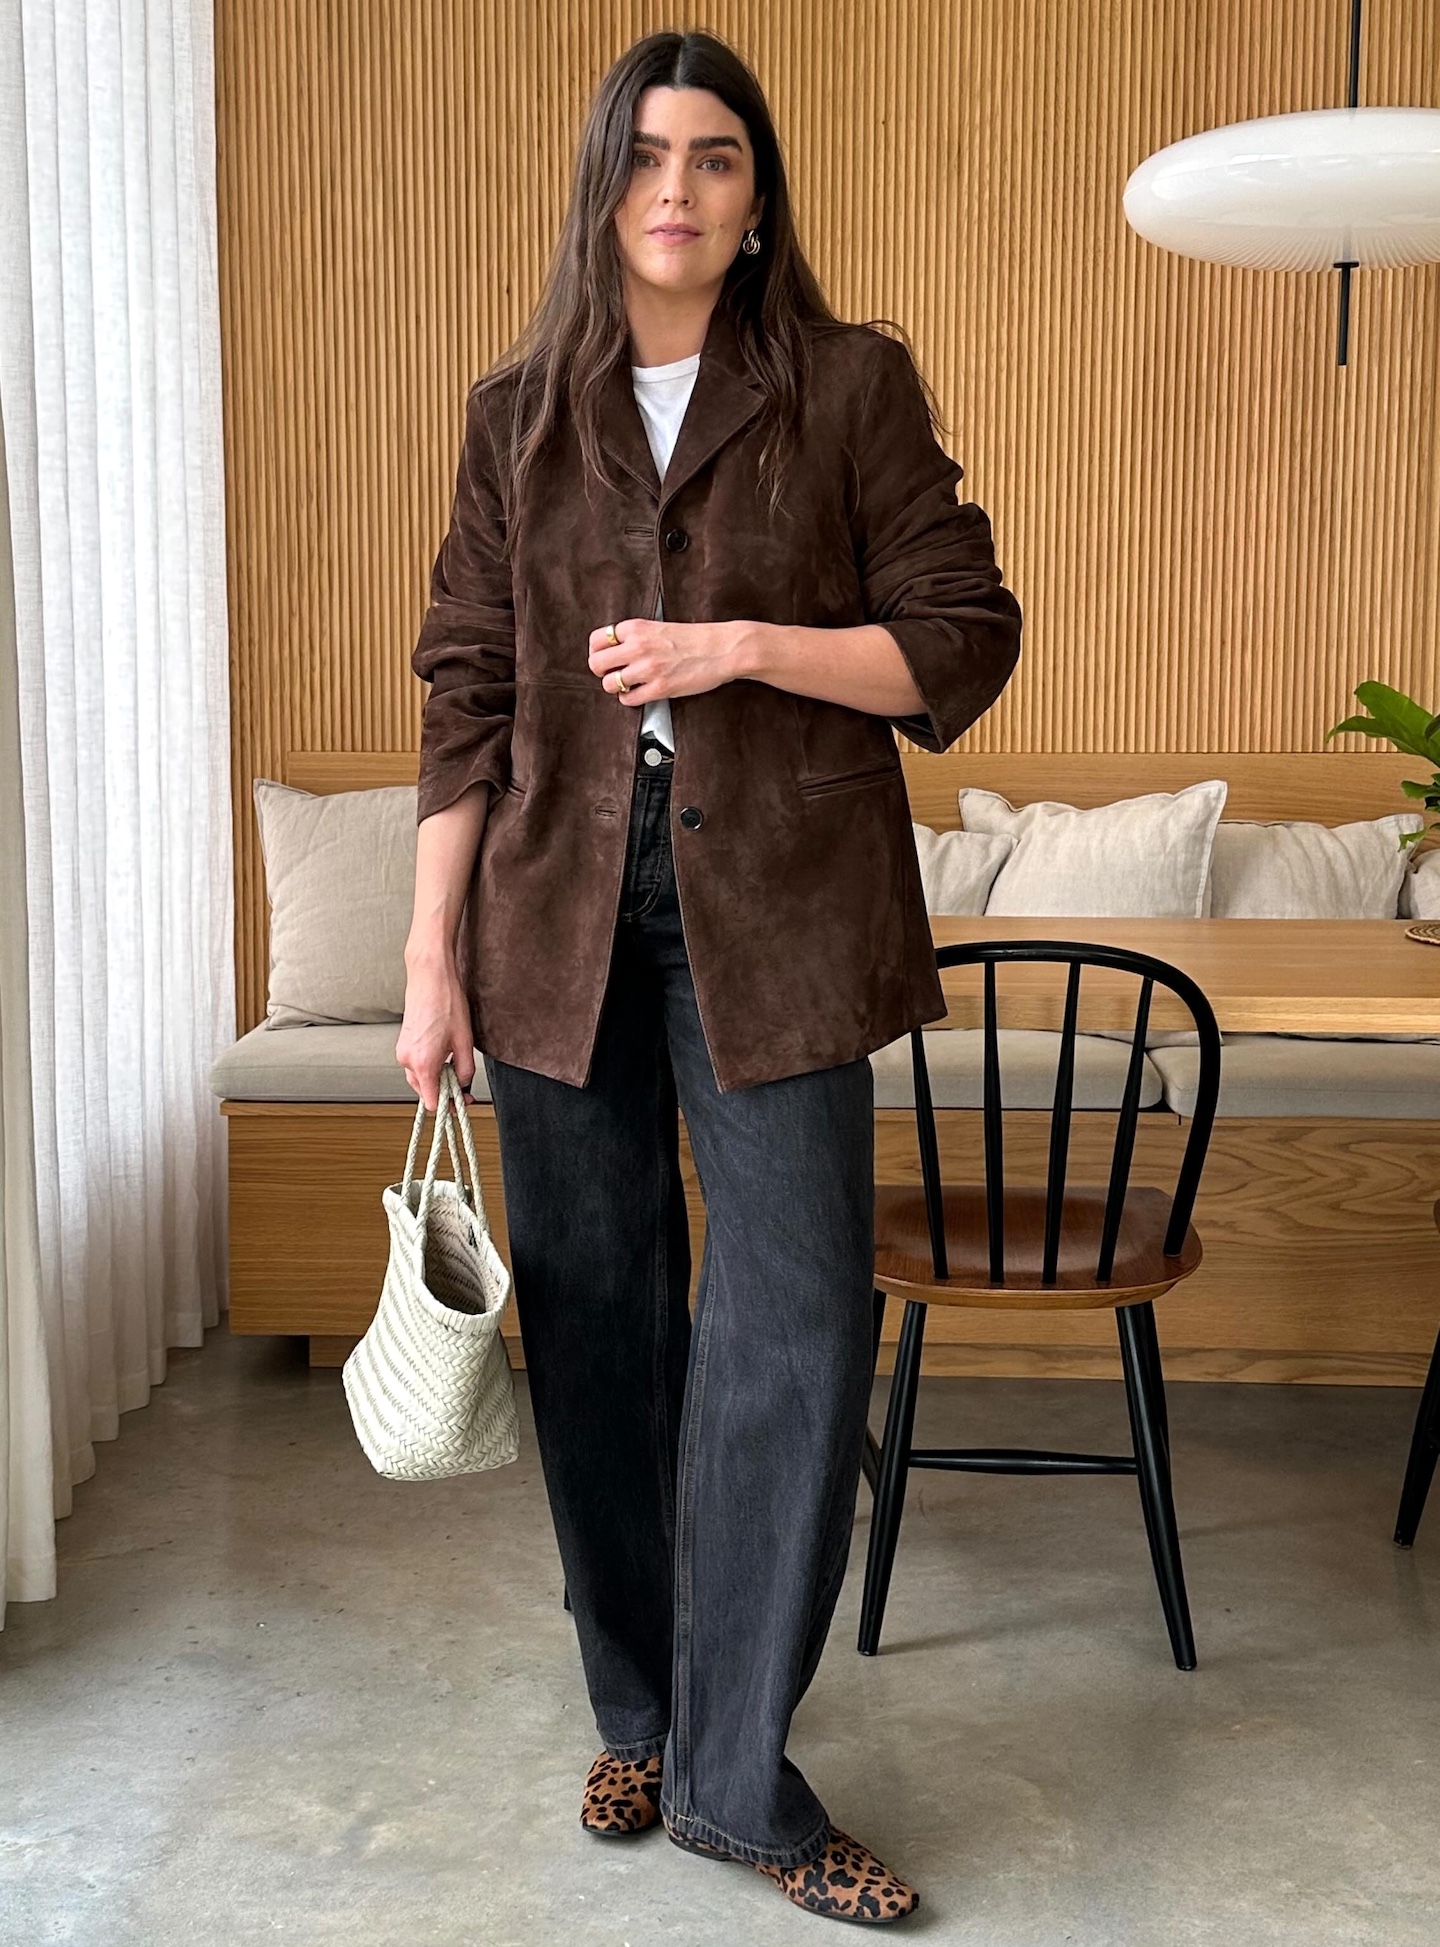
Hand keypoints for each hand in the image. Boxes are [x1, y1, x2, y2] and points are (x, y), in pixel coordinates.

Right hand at [396, 950, 475, 1112]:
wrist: (430, 977)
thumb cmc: (447, 1004)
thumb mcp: (465, 1042)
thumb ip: (464, 1070)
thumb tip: (463, 1085)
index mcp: (422, 1063)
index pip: (431, 1101)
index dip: (448, 1105)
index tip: (461, 1101)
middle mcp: (407, 1060)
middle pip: (424, 1091)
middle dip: (443, 1091)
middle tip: (464, 1085)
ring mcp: (402, 1051)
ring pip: (420, 1078)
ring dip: (437, 1077)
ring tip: (454, 1063)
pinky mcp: (402, 1043)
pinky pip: (415, 1064)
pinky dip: (429, 1066)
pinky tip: (443, 1054)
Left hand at [586, 618, 752, 706]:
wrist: (722, 648)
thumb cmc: (695, 638)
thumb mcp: (659, 626)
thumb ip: (636, 636)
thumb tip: (613, 650)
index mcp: (637, 627)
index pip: (597, 640)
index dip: (597, 652)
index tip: (604, 657)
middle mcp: (638, 647)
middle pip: (596, 664)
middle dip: (602, 671)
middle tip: (613, 673)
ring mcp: (648, 669)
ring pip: (609, 684)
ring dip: (616, 686)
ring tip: (630, 683)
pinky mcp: (659, 688)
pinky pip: (628, 699)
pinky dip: (630, 698)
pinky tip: (640, 692)